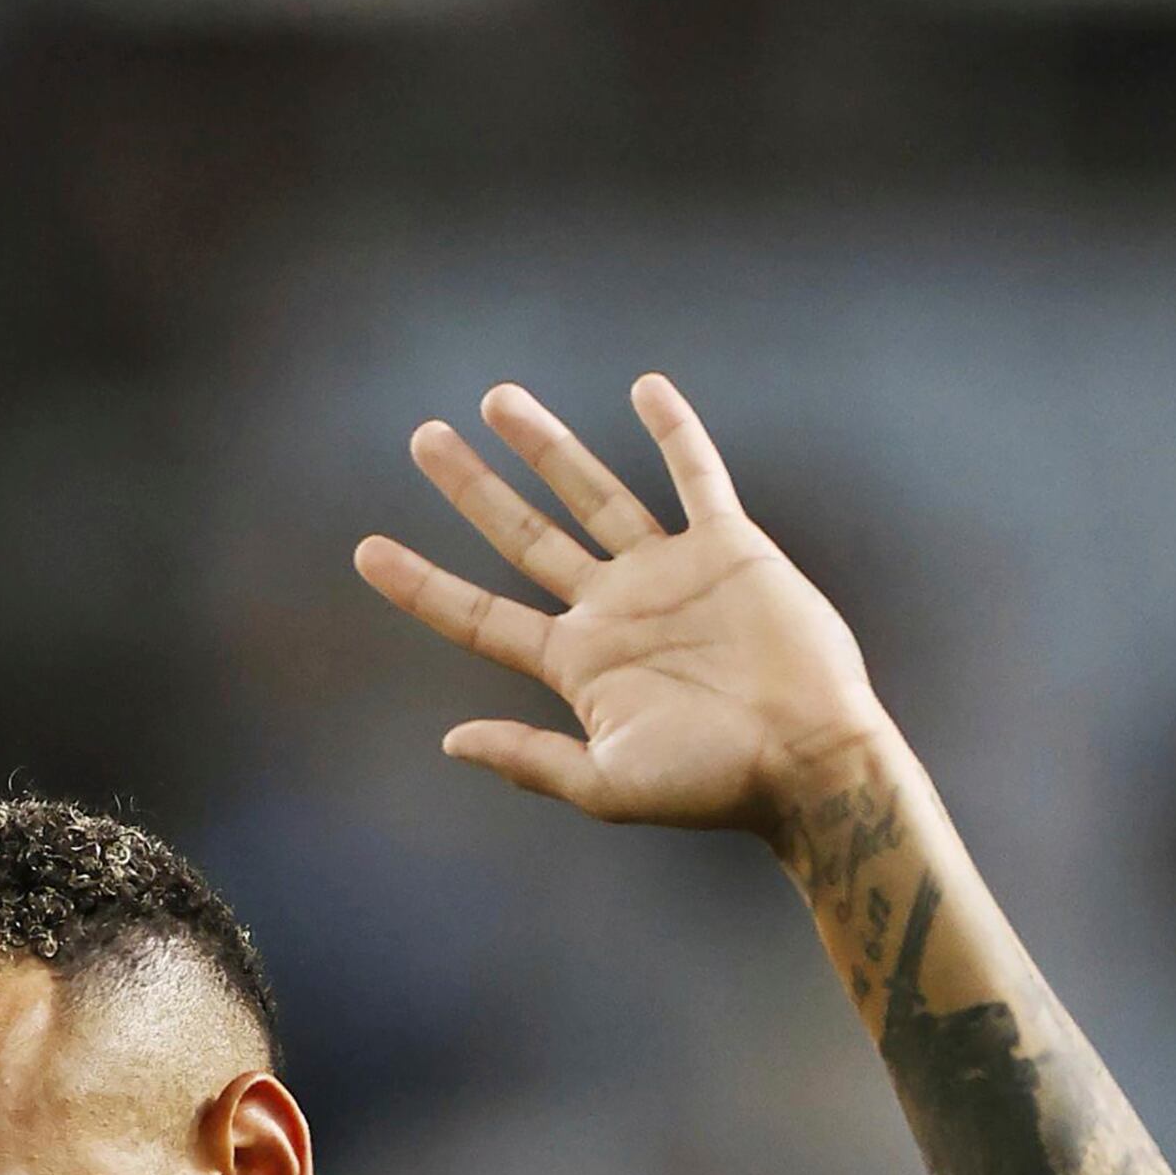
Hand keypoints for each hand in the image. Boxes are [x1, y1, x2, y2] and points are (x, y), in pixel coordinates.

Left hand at [355, 375, 887, 841]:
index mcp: (578, 665)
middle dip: (471, 489)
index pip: (480, 616)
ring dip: (547, 446)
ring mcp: (668, 573)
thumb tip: (450, 741)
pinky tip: (646, 388)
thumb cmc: (712, 786)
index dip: (422, 585)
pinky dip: (674, 431)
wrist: (809, 761)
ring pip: (593, 491)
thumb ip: (530, 760)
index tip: (366, 551)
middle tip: (422, 439)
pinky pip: (696, 475)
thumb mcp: (606, 785)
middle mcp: (613, 610)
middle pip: (524, 536)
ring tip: (496, 401)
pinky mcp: (729, 548)